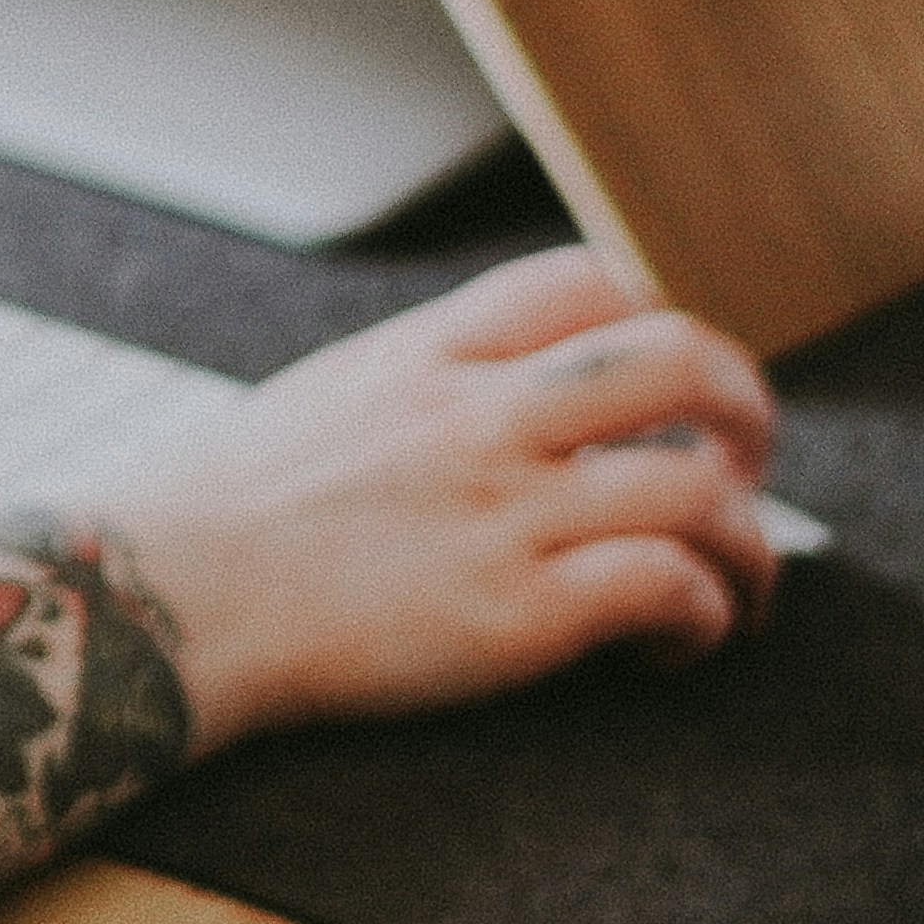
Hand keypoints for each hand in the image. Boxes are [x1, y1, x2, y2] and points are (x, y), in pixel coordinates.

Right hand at [98, 250, 776, 746]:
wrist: (172, 597)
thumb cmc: (235, 511)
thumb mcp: (336, 393)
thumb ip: (425, 379)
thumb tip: (497, 388)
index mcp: (436, 352)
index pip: (591, 279)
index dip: (656, 320)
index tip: (666, 386)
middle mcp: (484, 413)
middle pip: (680, 359)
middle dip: (746, 410)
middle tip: (747, 462)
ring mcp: (505, 510)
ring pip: (698, 488)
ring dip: (751, 544)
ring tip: (741, 589)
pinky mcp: (516, 614)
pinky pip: (664, 586)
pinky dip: (702, 615)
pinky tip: (675, 643)